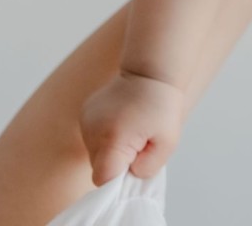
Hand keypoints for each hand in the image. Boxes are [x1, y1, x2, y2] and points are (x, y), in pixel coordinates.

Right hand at [79, 69, 187, 183]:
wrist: (150, 72)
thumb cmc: (162, 107)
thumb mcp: (167, 143)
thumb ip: (147, 168)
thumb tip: (130, 176)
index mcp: (112, 139)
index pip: (102, 179)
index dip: (118, 180)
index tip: (134, 163)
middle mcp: (93, 131)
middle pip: (98, 168)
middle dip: (117, 164)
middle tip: (138, 144)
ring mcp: (86, 121)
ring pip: (95, 155)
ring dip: (111, 151)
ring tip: (130, 131)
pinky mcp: (84, 114)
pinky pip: (93, 140)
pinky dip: (105, 139)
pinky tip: (120, 123)